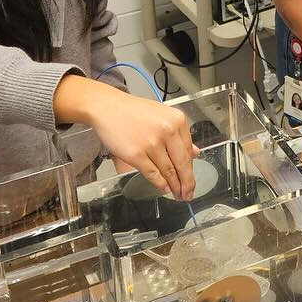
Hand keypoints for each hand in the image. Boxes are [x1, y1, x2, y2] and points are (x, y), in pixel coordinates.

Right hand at [55, 76, 195, 197]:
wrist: (107, 107)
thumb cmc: (133, 111)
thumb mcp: (162, 116)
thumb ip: (179, 134)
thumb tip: (195, 153)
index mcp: (177, 120)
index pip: (188, 151)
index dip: (190, 169)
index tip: (191, 180)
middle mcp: (167, 131)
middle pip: (182, 163)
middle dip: (186, 182)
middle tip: (188, 194)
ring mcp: (152, 143)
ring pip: (168, 170)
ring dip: (174, 186)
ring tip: (177, 194)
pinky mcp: (136, 154)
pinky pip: (152, 173)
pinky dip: (159, 183)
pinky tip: (164, 188)